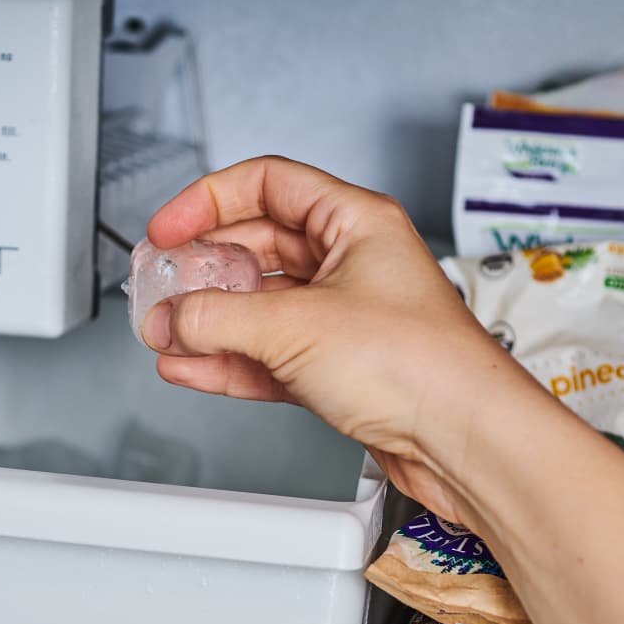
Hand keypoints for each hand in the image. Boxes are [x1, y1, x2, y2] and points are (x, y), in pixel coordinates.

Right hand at [140, 156, 558, 527]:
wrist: (464, 439)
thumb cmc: (422, 365)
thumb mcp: (296, 327)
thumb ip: (219, 318)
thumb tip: (171, 316)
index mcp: (356, 221)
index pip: (267, 184)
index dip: (208, 200)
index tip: (168, 226)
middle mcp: (353, 263)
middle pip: (257, 247)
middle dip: (202, 269)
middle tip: (159, 284)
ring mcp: (345, 318)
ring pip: (259, 307)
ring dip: (208, 322)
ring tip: (164, 333)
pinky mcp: (340, 370)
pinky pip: (268, 356)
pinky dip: (228, 362)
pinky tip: (191, 366)